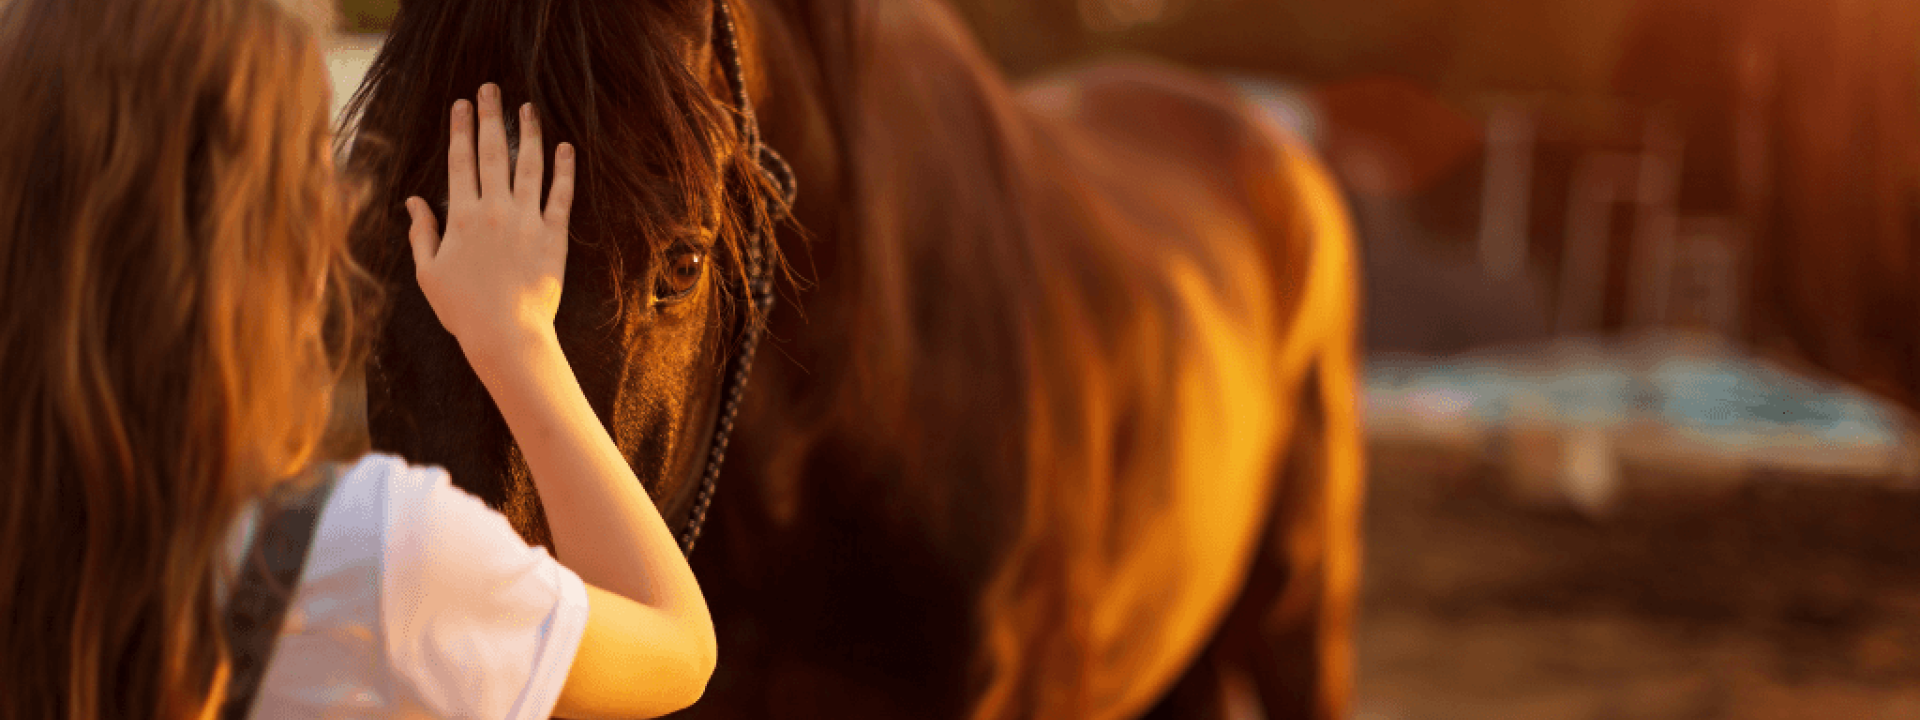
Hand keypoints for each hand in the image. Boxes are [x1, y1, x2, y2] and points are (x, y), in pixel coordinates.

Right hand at [405, 83, 573, 360]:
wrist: (506, 335)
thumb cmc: (464, 310)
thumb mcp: (429, 273)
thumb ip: (422, 233)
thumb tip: (413, 201)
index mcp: (462, 216)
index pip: (460, 161)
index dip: (460, 129)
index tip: (461, 104)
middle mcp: (495, 210)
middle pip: (492, 153)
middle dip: (489, 117)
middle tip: (490, 89)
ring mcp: (527, 221)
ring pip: (529, 166)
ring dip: (529, 133)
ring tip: (528, 107)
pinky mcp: (554, 236)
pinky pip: (561, 196)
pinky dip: (564, 170)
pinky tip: (566, 148)